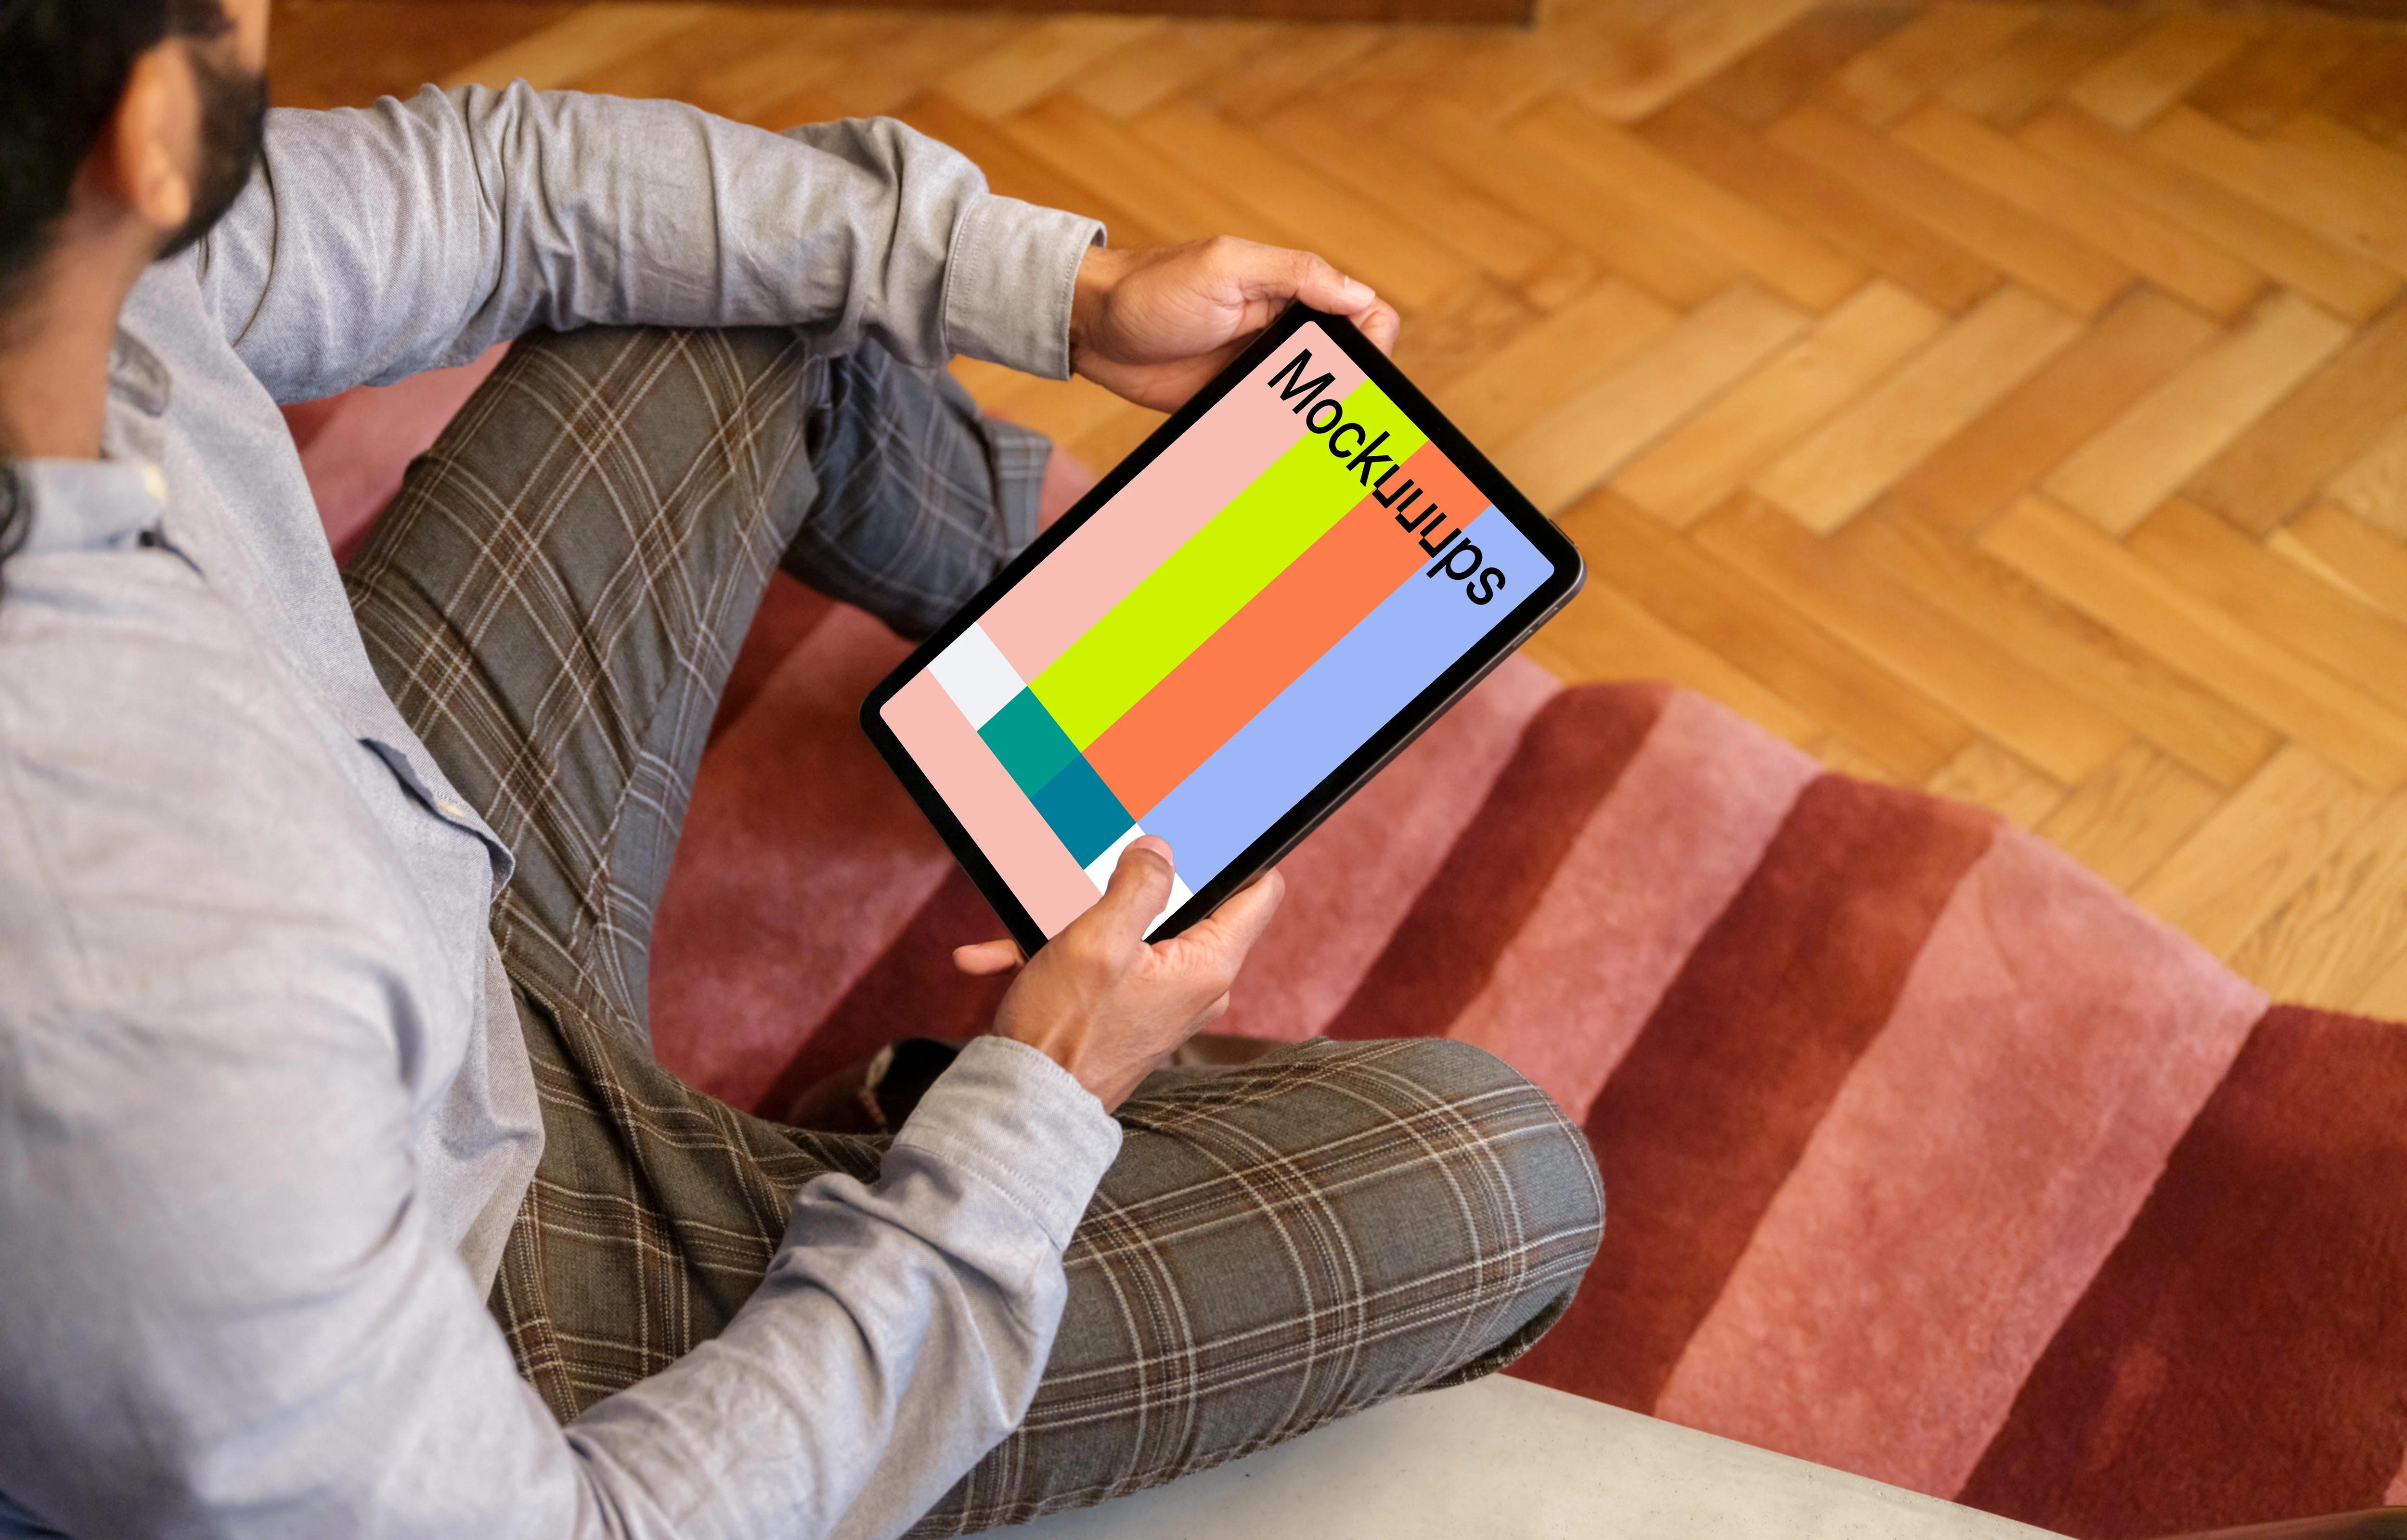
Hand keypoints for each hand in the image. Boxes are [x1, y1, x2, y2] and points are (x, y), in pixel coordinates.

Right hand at [954, 837, 1284, 1110]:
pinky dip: (1054, 956)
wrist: (1025, 1108)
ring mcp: (1163, 1001)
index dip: (1242, 854)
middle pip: (1186, 906)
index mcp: (1208, 965)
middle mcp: (1197, 986)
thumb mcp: (1099, 942)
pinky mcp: (1128, 1013)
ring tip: (1026, 917)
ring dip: (1075, 921)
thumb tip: (1161, 851)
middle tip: (1097, 856)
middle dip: (1133, 883)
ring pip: (1129, 934)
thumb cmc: (1065, 1033)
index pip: (1260, 892)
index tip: (1212, 827)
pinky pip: (1100, 968)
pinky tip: (992, 956)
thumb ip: (1138, 887)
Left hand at [1069, 238, 1401, 411]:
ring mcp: (1258, 370)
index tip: (1363, 362)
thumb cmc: (1151, 286)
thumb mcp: (1225, 266)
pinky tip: (1277, 450)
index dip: (1374, 337)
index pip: (1362, 311)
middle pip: (1345, 364)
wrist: (1091, 328)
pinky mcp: (1232, 403)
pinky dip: (1280, 441)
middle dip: (1349, 390)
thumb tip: (1358, 293)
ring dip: (1314, 421)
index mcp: (1290, 291)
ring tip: (1306, 437)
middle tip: (1332, 412)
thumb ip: (1294, 273)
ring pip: (1311, 403)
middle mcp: (1282, 331)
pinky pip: (1272, 426)